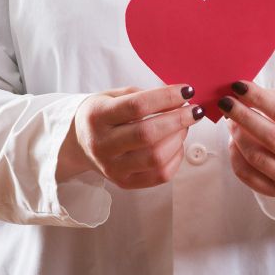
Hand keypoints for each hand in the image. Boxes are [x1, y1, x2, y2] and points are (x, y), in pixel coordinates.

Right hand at [57, 84, 204, 188]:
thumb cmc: (102, 114)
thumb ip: (144, 95)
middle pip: (147, 134)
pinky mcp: (124, 183)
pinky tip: (177, 144)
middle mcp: (102, 144)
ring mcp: (112, 168)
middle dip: (178, 120)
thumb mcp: (113, 96)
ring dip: (179, 139)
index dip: (166, 97)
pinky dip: (176, 158)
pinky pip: (160, 175)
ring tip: (184, 126)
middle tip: (194, 110)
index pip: (137, 106)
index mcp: (97, 116)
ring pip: (156, 158)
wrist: (79, 142)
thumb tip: (180, 100)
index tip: (187, 90)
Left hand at [217, 80, 274, 197]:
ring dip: (237, 135)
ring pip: (256, 157)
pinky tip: (234, 141)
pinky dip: (234, 155)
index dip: (259, 98)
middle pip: (270, 137)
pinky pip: (246, 174)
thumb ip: (270, 98)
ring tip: (231, 121)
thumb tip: (240, 92)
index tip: (238, 86)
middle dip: (243, 116)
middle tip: (225, 102)